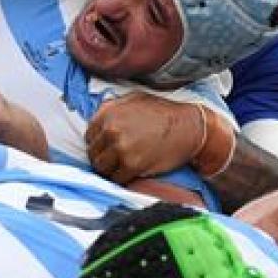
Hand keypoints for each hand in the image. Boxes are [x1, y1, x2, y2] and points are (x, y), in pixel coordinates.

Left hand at [85, 92, 203, 183]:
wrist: (188, 127)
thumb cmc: (163, 113)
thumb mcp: (134, 99)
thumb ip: (112, 107)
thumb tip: (98, 115)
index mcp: (108, 113)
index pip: (89, 137)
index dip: (98, 144)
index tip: (107, 148)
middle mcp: (111, 129)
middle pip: (93, 154)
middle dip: (103, 158)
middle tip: (115, 161)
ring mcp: (120, 148)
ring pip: (102, 168)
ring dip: (110, 170)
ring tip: (122, 168)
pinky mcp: (132, 165)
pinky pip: (117, 178)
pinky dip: (122, 178)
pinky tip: (132, 173)